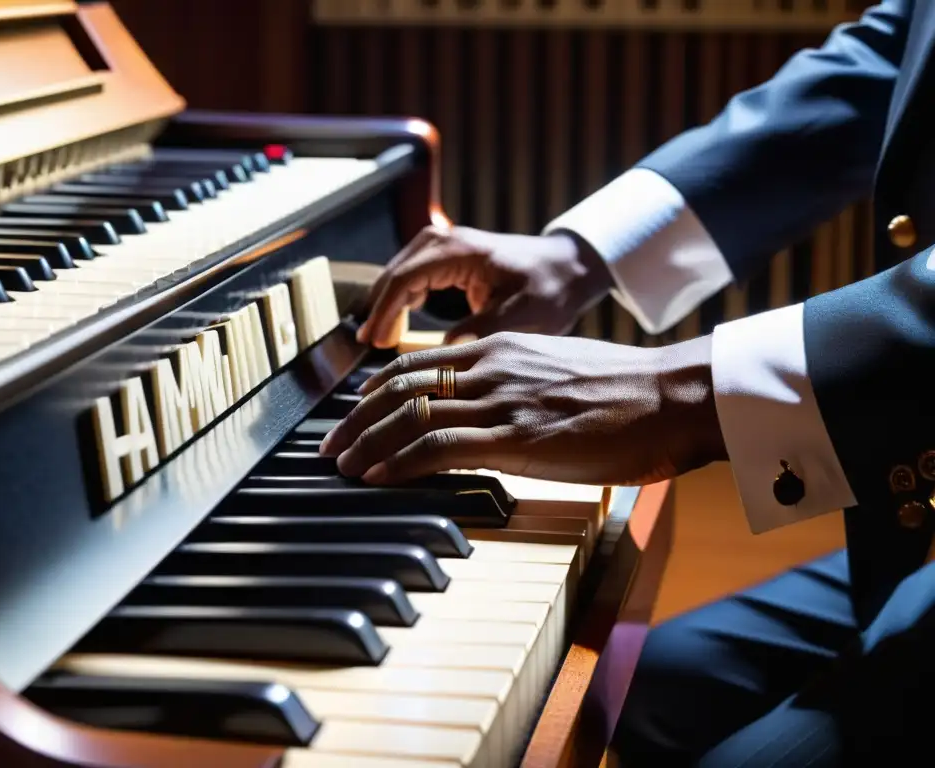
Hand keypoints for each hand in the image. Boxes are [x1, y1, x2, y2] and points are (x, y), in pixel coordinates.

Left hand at [319, 332, 726, 485]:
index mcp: (503, 348)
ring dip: (366, 442)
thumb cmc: (628, 393)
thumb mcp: (561, 372)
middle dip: (355, 418)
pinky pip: (438, 445)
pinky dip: (398, 462)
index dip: (377, 388)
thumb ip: (519, 382)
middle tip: (328, 443)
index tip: (355, 410)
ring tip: (339, 465)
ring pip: (410, 414)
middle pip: (401, 385)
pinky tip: (375, 477)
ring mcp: (502, 400)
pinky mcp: (516, 437)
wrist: (672, 396)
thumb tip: (495, 408)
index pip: (419, 362)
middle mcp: (493, 367)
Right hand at [356, 225, 612, 347]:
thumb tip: (445, 352)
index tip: (374, 342)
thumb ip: (482, 329)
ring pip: (399, 274)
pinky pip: (412, 277)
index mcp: (460, 251)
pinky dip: (400, 300)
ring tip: (379, 341)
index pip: (405, 279)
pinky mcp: (448, 257)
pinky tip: (396, 327)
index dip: (384, 312)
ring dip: (386, 305)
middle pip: (394, 273)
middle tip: (367, 347)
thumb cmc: (550, 287)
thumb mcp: (523, 314)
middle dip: (378, 309)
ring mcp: (445, 246)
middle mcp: (446, 241)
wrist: (569, 267)